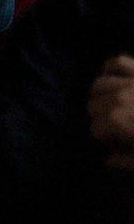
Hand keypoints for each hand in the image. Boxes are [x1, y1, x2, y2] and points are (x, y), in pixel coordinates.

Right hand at [89, 55, 133, 170]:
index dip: (106, 139)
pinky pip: (117, 62)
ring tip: (116, 108)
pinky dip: (110, 70)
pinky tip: (115, 82)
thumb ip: (127, 162)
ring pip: (99, 84)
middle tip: (119, 129)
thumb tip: (108, 160)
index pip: (95, 129)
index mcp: (118, 119)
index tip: (119, 145)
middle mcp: (119, 97)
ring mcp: (132, 81)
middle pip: (92, 106)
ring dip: (102, 97)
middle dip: (102, 119)